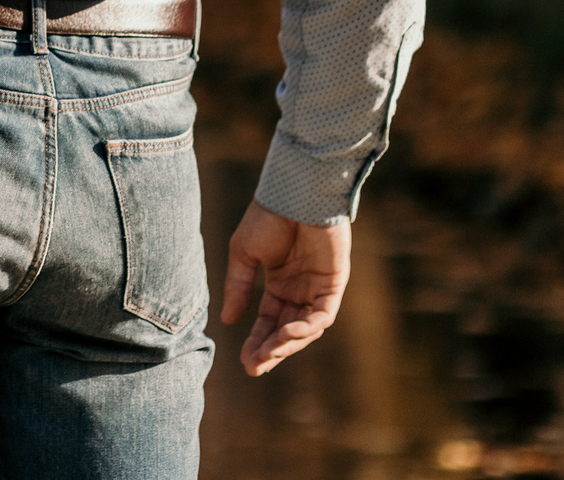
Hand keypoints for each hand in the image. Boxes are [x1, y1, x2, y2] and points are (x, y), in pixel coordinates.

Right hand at [221, 198, 351, 375]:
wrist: (293, 195)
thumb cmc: (266, 218)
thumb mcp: (243, 254)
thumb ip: (238, 287)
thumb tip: (229, 321)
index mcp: (278, 284)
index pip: (267, 321)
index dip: (256, 341)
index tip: (243, 361)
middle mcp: (299, 291)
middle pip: (286, 330)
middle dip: (271, 350)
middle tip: (254, 367)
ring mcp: (318, 289)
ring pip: (305, 328)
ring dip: (287, 343)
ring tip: (268, 354)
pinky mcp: (334, 284)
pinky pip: (322, 314)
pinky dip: (306, 326)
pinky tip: (287, 333)